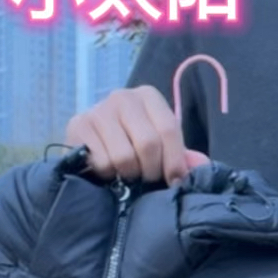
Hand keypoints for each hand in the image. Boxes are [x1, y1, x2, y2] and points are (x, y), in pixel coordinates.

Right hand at [63, 86, 208, 184]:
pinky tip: (106, 168)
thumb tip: (200, 165)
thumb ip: (182, 156)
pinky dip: (108, 173)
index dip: (175, 161)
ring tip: (125, 172)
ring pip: (124, 157)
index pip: (169, 129)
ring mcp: (98, 110)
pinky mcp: (78, 126)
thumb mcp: (160, 146)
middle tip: (146, 178)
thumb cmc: (131, 144)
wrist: (89, 145)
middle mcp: (123, 97)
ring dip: (128, 174)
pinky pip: (102, 162)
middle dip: (151, 170)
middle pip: (148, 144)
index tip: (174, 181)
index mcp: (148, 96)